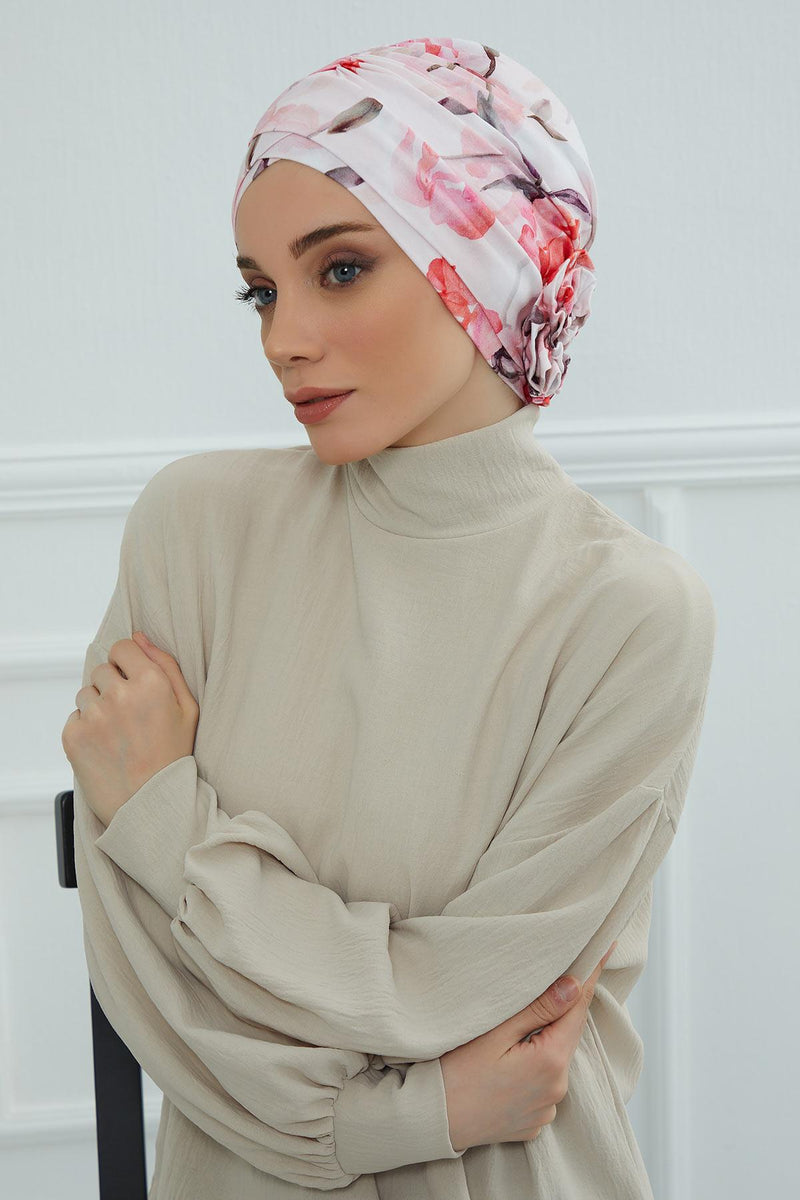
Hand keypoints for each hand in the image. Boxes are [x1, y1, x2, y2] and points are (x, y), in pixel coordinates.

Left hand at [62, 631, 199, 827]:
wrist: (151, 804)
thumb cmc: (173, 755)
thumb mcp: (188, 708)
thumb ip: (166, 665)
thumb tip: (138, 637)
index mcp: (152, 683)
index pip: (122, 647)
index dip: (128, 664)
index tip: (134, 683)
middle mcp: (120, 695)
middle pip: (103, 670)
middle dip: (113, 687)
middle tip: (130, 717)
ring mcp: (94, 716)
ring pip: (86, 693)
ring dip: (98, 708)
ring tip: (118, 734)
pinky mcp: (74, 735)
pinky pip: (75, 717)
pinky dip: (86, 729)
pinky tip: (106, 747)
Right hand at [440, 941, 616, 1151]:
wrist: (431, 1120)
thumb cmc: (456, 1072)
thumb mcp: (495, 1032)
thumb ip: (538, 1009)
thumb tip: (574, 986)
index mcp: (551, 1061)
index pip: (578, 1008)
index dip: (589, 977)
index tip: (605, 948)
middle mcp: (557, 1089)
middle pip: (566, 1035)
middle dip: (558, 1011)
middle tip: (545, 985)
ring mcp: (547, 1109)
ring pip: (554, 1060)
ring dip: (544, 1043)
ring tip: (511, 1036)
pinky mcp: (535, 1122)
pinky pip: (543, 1086)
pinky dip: (533, 1070)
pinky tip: (506, 1066)